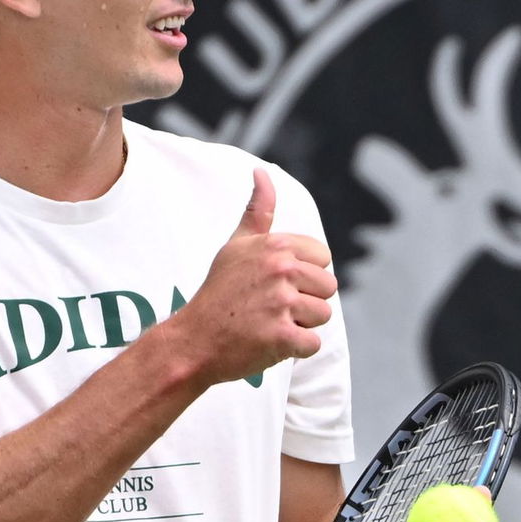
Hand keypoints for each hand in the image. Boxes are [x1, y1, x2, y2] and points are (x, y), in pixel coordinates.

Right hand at [180, 168, 337, 384]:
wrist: (192, 341)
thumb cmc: (219, 292)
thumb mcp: (236, 245)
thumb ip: (258, 211)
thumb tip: (262, 172)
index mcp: (276, 245)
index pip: (323, 258)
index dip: (303, 275)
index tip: (274, 283)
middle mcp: (281, 269)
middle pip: (328, 287)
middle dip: (304, 301)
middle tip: (269, 307)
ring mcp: (282, 303)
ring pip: (323, 315)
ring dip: (300, 325)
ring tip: (267, 323)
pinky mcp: (282, 336)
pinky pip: (312, 343)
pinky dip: (294, 349)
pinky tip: (268, 342)